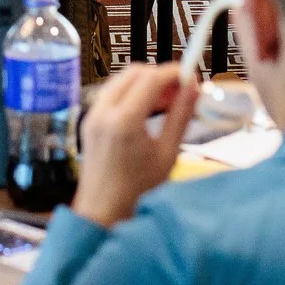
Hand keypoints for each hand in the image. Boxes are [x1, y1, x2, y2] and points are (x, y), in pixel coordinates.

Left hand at [71, 61, 199, 227]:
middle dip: (159, 75)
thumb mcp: (167, 153)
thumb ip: (181, 116)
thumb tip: (194, 89)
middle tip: (180, 90)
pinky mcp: (89, 121)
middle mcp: (104, 112)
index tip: (191, 76)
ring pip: (121, 79)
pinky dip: (130, 92)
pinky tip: (147, 110)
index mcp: (124, 120)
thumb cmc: (137, 190)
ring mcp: (93, 115)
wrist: (102, 211)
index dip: (174, 72)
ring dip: (144, 82)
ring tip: (167, 101)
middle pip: (134, 72)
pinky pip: (111, 93)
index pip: (151, 78)